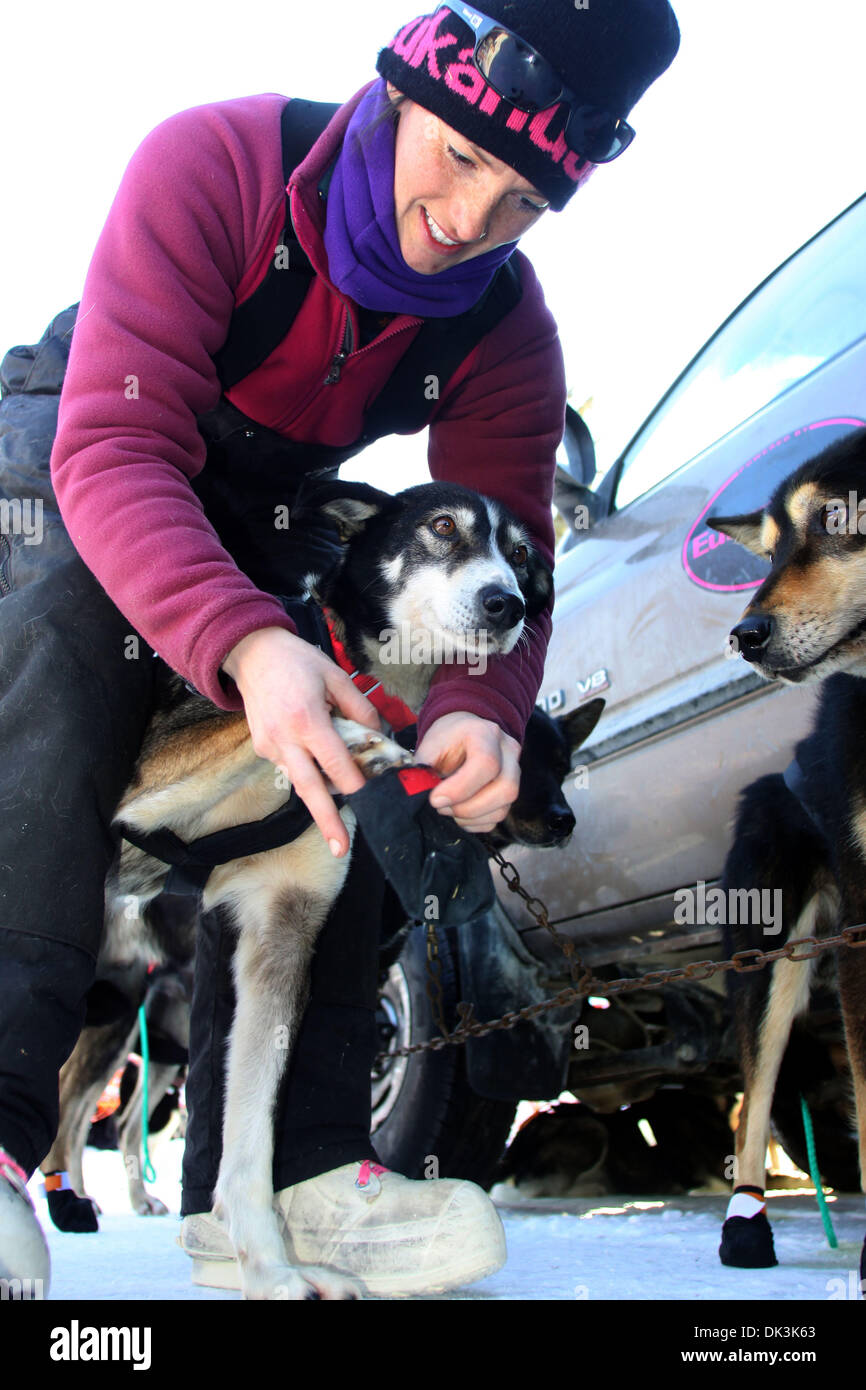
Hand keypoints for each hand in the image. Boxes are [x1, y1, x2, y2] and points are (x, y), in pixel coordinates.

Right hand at [222, 627, 380, 856]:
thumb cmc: (298, 661)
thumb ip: (360, 708)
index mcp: (307, 719)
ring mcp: (269, 746)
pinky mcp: (262, 748)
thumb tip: (378, 737)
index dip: (354, 784)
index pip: (335, 762)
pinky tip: (315, 756)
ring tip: (342, 795)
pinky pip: (290, 767)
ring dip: (321, 791)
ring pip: (300, 780)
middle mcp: (285, 739)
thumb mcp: (336, 676)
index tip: (369, 801)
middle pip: (309, 788)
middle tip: (340, 849)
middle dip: (326, 821)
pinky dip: (307, 769)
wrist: (251, 653)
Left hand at [414, 712, 520, 833]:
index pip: (486, 763)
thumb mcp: (430, 747)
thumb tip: (420, 797)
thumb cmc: (445, 740)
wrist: (463, 733)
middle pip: (505, 789)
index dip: (460, 788)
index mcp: (485, 733)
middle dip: (468, 808)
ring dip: (471, 817)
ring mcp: (515, 772)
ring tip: (448, 809)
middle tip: (442, 806)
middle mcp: (508, 751)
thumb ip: (425, 771)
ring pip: (503, 808)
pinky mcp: (510, 791)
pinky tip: (459, 812)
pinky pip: (498, 817)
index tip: (435, 799)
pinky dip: (476, 823)